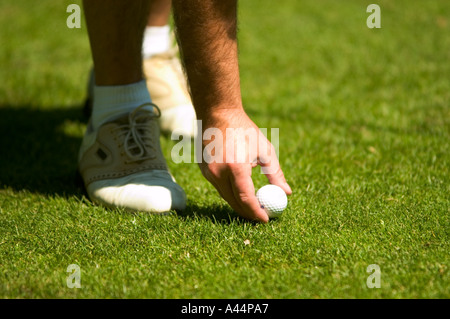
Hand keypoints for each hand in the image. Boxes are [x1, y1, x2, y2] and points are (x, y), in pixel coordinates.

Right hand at [198, 108, 291, 222]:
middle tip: (261, 216)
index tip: (266, 219)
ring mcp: (208, 173)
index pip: (246, 199)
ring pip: (225, 196)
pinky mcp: (203, 171)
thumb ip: (275, 173)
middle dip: (248, 213)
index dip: (256, 212)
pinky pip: (218, 187)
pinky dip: (229, 191)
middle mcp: (218, 172)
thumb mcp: (264, 149)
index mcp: (236, 167)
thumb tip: (286, 193)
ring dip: (239, 203)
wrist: (216, 113)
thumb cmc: (244, 130)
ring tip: (254, 204)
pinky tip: (239, 188)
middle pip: (234, 202)